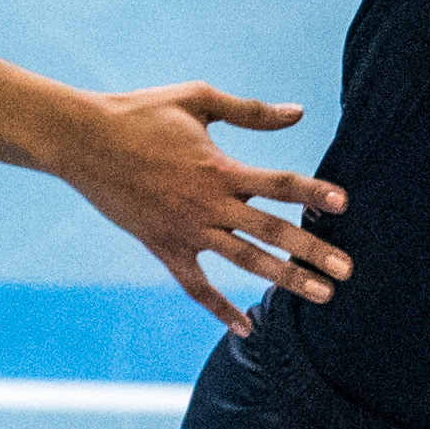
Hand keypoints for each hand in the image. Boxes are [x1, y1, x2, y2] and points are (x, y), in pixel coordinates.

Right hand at [58, 85, 350, 335]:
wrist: (82, 142)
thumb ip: (250, 112)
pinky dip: (220, 308)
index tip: (344, 203)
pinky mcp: (164, 248)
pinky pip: (196, 286)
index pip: (277, 184)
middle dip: (312, 252)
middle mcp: (207, 205)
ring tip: (321, 297)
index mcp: (219, 168)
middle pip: (271, 232)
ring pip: (244, 261)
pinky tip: (245, 328)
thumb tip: (298, 113)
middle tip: (347, 272)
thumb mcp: (197, 100)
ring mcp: (186, 231)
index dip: (313, 192)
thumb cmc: (140, 114)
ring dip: (284, 280)